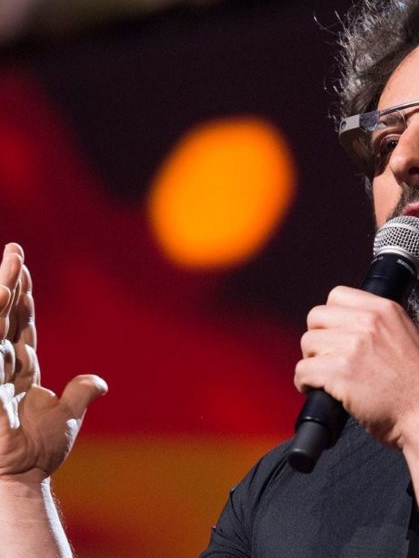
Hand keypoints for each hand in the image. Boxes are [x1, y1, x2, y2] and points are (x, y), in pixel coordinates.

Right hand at [0, 243, 106, 482]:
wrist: (24, 478)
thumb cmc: (39, 451)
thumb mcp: (67, 416)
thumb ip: (81, 393)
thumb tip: (98, 382)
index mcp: (21, 368)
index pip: (22, 322)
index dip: (24, 297)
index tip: (25, 268)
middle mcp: (4, 365)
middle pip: (7, 315)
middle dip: (11, 282)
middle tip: (15, 250)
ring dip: (4, 296)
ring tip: (11, 266)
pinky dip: (1, 330)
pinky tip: (3, 300)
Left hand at [295, 286, 418, 446]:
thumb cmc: (418, 385)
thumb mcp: (405, 335)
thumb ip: (377, 324)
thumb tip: (344, 324)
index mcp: (384, 309)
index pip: (337, 295)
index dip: (330, 318)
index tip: (334, 335)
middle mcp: (368, 322)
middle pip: (316, 317)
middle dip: (318, 338)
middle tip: (327, 358)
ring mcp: (354, 346)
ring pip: (307, 343)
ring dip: (312, 362)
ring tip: (325, 377)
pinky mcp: (341, 372)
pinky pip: (303, 370)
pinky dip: (304, 383)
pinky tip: (316, 390)